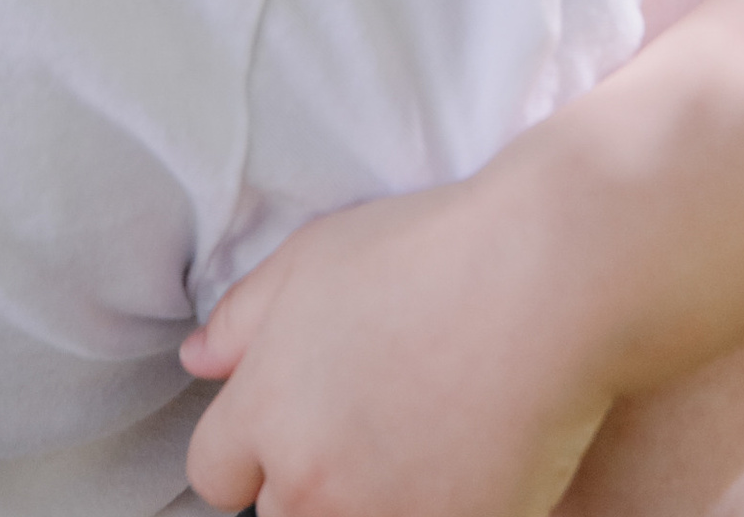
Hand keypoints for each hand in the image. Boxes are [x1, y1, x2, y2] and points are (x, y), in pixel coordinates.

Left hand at [181, 177, 615, 516]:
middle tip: (368, 423)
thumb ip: (242, 317)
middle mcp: (311, 480)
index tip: (299, 418)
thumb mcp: (316, 256)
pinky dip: (431, 507)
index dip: (251, 446)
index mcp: (268, 409)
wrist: (546, 281)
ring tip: (413, 443)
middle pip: (278, 513)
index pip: (213, 472)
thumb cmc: (432, 252)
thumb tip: (197, 360)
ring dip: (367, 501)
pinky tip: (459, 461)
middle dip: (310, 477)